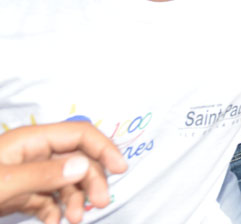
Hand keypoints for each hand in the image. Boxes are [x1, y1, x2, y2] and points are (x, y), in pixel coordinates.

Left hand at [0, 122, 127, 223]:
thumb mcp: (3, 183)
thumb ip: (42, 174)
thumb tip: (84, 166)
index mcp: (31, 141)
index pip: (79, 134)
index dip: (103, 148)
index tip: (120, 169)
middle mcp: (34, 155)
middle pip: (78, 160)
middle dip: (92, 181)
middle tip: (100, 203)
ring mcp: (29, 175)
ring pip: (67, 182)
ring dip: (76, 200)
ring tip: (73, 219)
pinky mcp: (22, 196)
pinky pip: (49, 200)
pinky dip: (56, 211)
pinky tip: (54, 222)